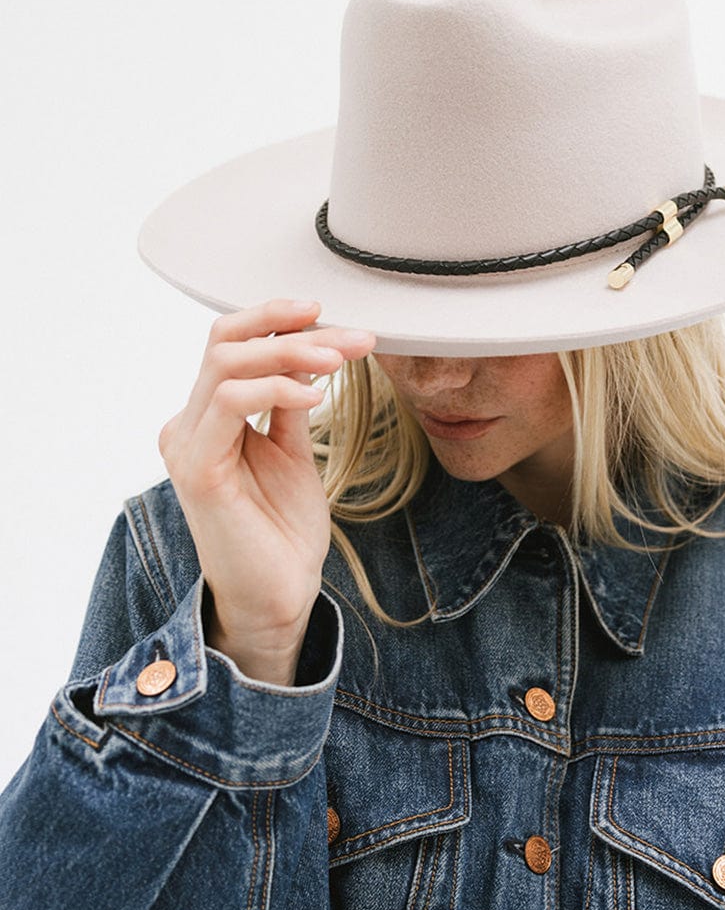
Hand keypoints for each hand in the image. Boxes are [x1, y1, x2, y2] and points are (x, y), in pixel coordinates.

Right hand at [157, 298, 375, 684]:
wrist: (278, 594)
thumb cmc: (282, 530)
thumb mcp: (292, 450)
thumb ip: (289, 401)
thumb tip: (309, 350)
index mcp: (208, 417)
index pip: (230, 343)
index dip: (276, 319)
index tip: (330, 315)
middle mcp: (189, 423)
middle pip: (227, 342)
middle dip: (293, 330)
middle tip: (351, 337)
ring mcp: (188, 444)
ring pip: (227, 362)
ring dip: (292, 353)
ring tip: (341, 361)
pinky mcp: (197, 469)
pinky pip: (229, 402)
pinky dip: (277, 387)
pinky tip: (315, 395)